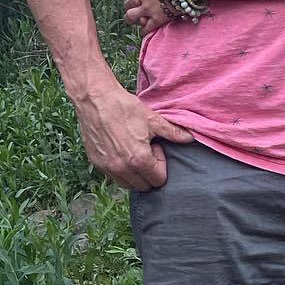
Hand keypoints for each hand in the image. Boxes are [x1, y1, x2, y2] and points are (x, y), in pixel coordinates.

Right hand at [74, 83, 193, 190]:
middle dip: (149, 172)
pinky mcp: (96, 163)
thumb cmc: (123, 107)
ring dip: (135, 174)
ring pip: (127, 184)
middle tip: (146, 151)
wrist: (95, 99)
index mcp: (139, 159)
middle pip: (144, 186)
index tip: (156, 148)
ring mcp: (107, 167)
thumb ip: (172, 133)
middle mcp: (122, 168)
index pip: (158, 180)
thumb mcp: (152, 120)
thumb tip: (189, 138)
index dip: (161, 165)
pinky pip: (113, 176)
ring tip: (134, 152)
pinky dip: (121, 170)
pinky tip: (122, 151)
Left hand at [124, 0, 170, 35]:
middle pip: (128, 0)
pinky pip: (147, 27)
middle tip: (135, 2)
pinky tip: (144, 30)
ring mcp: (148, 7)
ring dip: (131, 17)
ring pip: (131, 15)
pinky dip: (144, 30)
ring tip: (135, 18)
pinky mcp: (158, 18)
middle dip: (130, 1)